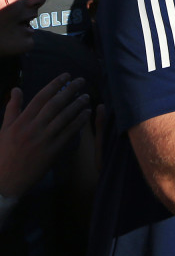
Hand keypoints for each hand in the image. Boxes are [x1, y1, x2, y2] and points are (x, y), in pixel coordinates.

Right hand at [0, 75, 89, 197]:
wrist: (6, 180)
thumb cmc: (4, 153)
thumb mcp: (4, 129)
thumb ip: (12, 108)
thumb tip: (16, 89)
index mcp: (20, 122)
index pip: (40, 98)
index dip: (55, 84)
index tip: (66, 75)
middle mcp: (32, 129)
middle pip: (55, 104)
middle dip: (70, 90)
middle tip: (82, 81)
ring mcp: (43, 140)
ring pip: (64, 118)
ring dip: (77, 105)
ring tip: (86, 96)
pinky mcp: (52, 151)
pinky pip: (69, 133)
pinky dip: (79, 122)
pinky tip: (86, 114)